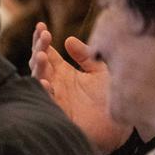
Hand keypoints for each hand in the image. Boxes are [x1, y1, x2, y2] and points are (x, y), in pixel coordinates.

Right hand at [29, 22, 131, 153]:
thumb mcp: (100, 71)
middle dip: (38, 48)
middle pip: (39, 62)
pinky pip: (44, 100)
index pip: (47, 52)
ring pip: (37, 79)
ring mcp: (53, 97)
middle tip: (43, 36)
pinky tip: (45, 82)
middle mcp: (55, 83)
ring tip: (42, 56)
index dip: (41, 40)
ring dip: (38, 67)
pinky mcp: (55, 111)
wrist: (117, 128)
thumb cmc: (108, 100)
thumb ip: (85, 56)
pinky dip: (43, 91)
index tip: (41, 26)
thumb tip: (68, 40)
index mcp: (64, 72)